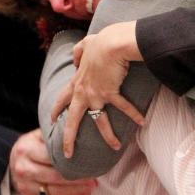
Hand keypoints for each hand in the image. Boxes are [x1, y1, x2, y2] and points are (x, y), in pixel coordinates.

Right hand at [9, 129, 96, 194]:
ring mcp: (24, 185)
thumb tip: (82, 131)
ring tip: (92, 188)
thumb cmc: (33, 146)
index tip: (89, 162)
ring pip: (54, 191)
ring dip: (76, 191)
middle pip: (54, 176)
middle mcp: (22, 168)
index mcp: (26, 149)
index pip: (52, 156)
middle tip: (95, 178)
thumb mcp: (39, 136)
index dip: (72, 160)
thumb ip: (55, 135)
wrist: (13, 162)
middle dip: (77, 179)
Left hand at [51, 21, 144, 156]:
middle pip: (72, 119)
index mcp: (77, 81)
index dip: (56, 110)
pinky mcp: (111, 93)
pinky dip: (134, 113)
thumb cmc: (101, 41)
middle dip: (68, 138)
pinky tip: (142, 121)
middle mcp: (83, 92)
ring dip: (108, 135)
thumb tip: (74, 59)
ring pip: (99, 121)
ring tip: (115, 147)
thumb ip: (78, 52)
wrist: (112, 43)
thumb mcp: (85, 44)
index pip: (62, 99)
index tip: (52, 120)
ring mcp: (96, 94)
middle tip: (67, 153)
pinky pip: (124, 107)